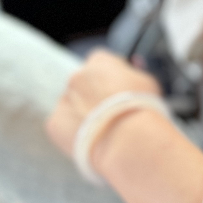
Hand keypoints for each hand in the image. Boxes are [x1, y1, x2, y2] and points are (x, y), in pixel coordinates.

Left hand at [45, 48, 162, 159]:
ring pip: (71, 105)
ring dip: (82, 114)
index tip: (116, 90)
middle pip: (83, 83)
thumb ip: (134, 73)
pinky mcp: (54, 123)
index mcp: (99, 62)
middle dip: (93, 95)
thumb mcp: (147, 81)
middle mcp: (77, 76)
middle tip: (108, 113)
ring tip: (101, 131)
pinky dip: (72, 132)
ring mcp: (64, 99)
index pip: (100, 62)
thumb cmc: (142, 110)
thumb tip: (132, 68)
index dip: (109, 77)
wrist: (128, 141)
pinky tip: (90, 140)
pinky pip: (62, 125)